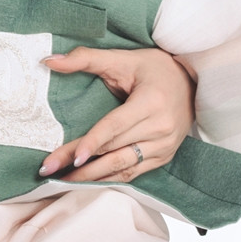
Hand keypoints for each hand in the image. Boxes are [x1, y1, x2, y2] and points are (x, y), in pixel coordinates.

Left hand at [37, 47, 194, 182]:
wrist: (191, 82)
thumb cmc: (153, 68)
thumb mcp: (121, 58)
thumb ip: (84, 58)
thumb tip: (49, 61)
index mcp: (151, 103)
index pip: (115, 127)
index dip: (92, 142)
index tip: (71, 158)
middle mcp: (160, 128)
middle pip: (113, 150)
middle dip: (79, 163)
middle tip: (49, 170)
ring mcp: (164, 146)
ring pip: (122, 167)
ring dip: (92, 177)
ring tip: (63, 181)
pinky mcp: (163, 156)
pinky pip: (133, 172)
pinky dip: (110, 179)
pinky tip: (88, 183)